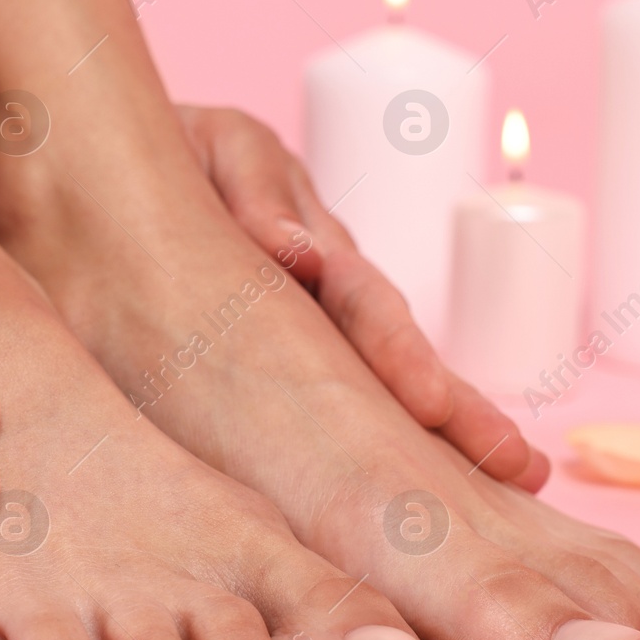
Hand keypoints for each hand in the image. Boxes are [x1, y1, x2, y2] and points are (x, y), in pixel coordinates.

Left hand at [177, 105, 548, 491]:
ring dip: (441, 436)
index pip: (368, 306)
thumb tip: (301, 257)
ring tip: (514, 478)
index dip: (402, 356)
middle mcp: (329, 298)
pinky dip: (378, 441)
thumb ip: (257, 192)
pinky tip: (433, 489)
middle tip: (515, 464)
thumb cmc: (181, 154)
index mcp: (317, 248)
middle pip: (397, 360)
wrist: (124, 173)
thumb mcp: (218, 150)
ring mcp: (308, 329)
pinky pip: (323, 407)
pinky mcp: (271, 361)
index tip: (433, 406)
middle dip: (458, 414)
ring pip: (372, 389)